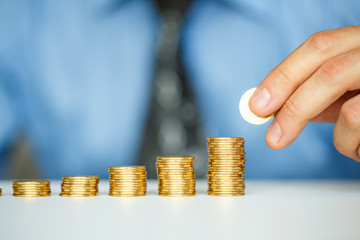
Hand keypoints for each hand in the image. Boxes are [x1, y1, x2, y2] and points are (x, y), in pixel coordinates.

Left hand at [249, 25, 359, 160]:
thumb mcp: (343, 90)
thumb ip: (310, 92)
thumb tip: (268, 106)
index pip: (319, 47)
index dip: (283, 75)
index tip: (257, 105)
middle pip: (330, 72)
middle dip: (295, 108)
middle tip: (273, 139)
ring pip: (353, 112)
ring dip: (341, 140)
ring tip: (352, 143)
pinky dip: (358, 151)